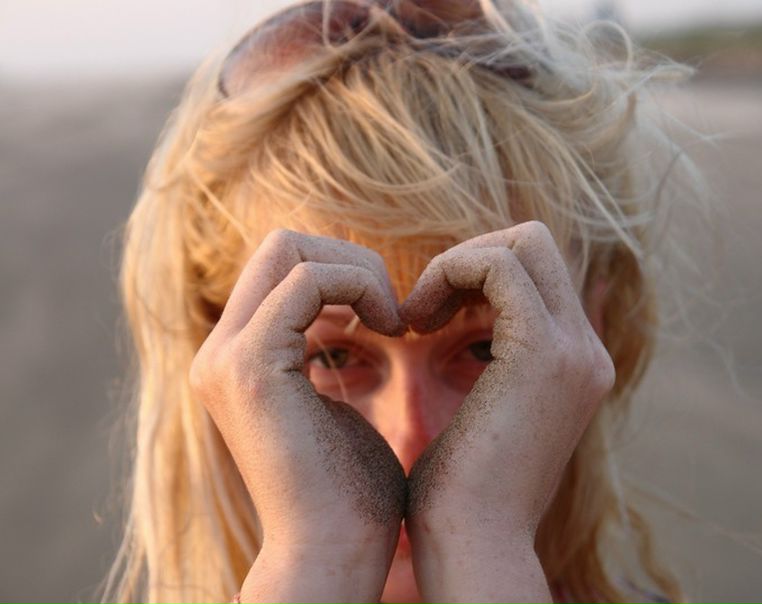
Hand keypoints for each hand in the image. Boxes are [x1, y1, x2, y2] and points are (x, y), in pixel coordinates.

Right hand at [189, 229, 406, 601]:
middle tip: (392, 312)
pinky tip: (392, 329)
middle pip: (282, 243)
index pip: (282, 265)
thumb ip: (328, 351)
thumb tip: (351, 308)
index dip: (343, 271)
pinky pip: (309, 280)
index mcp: (238, 358)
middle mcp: (220, 352)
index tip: (387, 315)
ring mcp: (228, 357)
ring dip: (360, 273)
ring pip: (291, 248)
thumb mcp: (337, 402)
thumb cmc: (354, 490)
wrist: (337, 552)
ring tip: (394, 323)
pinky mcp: (252, 366)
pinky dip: (360, 288)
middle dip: (351, 261)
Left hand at [399, 221, 615, 600]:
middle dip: (470, 258)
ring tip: (416, 317)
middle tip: (424, 309)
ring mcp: (575, 349)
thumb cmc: (459, 495)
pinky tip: (415, 323)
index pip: (538, 273)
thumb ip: (491, 368)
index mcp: (576, 365)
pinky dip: (448, 274)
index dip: (478, 275)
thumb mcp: (482, 415)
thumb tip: (461, 326)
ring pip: (523, 243)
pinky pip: (497, 265)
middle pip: (536, 244)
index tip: (430, 316)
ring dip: (456, 264)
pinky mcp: (545, 351)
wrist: (472, 546)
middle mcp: (587, 351)